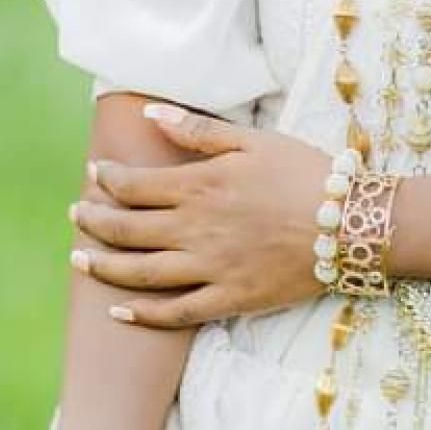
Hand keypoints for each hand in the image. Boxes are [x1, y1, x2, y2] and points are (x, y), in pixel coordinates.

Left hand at [69, 105, 329, 329]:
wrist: (353, 224)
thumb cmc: (306, 173)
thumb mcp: (253, 140)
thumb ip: (198, 130)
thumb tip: (150, 115)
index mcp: (200, 186)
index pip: (133, 185)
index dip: (107, 180)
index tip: (94, 174)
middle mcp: (196, 229)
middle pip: (127, 229)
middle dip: (94, 221)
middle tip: (76, 215)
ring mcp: (211, 268)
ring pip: (141, 273)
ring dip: (104, 266)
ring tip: (80, 259)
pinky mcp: (230, 299)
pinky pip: (176, 313)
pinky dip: (143, 314)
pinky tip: (119, 311)